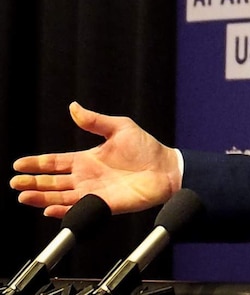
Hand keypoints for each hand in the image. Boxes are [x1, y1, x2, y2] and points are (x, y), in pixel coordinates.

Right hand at [9, 101, 180, 217]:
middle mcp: (86, 177)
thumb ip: (94, 121)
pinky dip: (63, 210)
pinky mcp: (104, 206)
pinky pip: (80, 209)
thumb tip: (73, 107)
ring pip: (60, 197)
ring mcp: (93, 193)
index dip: (36, 164)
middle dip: (32, 183)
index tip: (18, 164)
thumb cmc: (146, 148)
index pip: (55, 163)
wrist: (167, 168)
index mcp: (87, 159)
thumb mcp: (119, 128)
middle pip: (52, 182)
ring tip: (24, 196)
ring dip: (41, 198)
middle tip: (15, 182)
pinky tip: (49, 209)